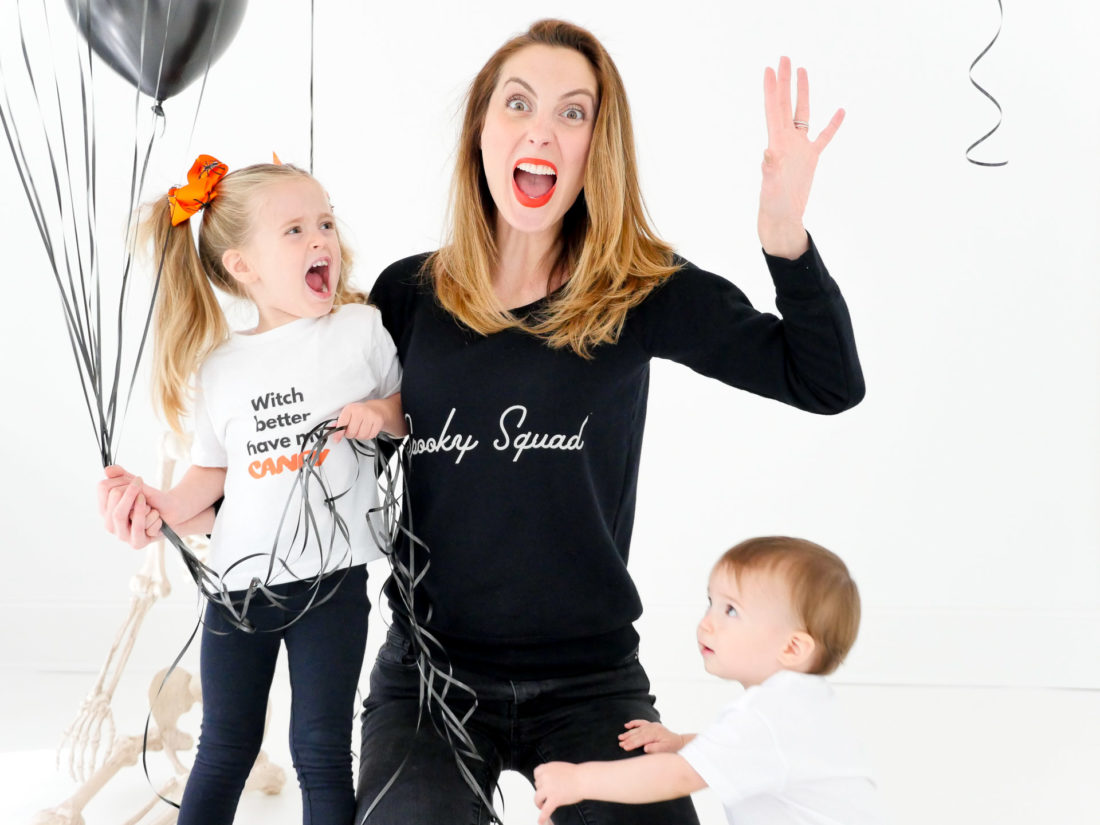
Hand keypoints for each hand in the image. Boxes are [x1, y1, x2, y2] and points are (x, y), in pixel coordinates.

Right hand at [97, 465, 164, 548]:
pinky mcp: (136, 543)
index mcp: (106, 508)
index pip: (103, 488)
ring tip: (147, 501)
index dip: (120, 480)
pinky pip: (140, 526)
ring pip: (119, 515)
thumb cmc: (151, 500)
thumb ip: (122, 476)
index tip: (138, 480)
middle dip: (130, 491)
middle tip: (143, 490)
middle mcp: (109, 523)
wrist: (172, 513)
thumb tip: (108, 469)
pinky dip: (151, 517)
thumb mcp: (137, 485)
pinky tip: (156, 515)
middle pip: (111, 500)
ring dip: (138, 504)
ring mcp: (121, 535)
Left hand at [332, 399, 387, 443]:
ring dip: (359, 436)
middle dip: (350, 434)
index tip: (336, 439)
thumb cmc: (360, 412)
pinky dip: (368, 436)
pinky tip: (367, 430)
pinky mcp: (378, 421)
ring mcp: (371, 416)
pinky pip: (370, 436)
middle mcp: (360, 411)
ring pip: (361, 436)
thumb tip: (332, 429)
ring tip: (360, 429)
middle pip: (351, 433)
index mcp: (350, 408)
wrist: (376, 409)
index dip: (338, 434)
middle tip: (352, 430)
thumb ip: (340, 422)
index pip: (342, 424)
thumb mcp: (348, 414)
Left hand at [533, 762, 582, 824]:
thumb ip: (551, 772)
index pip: (536, 773)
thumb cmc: (576, 774)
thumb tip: (546, 780)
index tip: (542, 783)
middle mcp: (545, 777)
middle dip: (542, 790)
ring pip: (537, 798)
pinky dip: (542, 817)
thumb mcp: (559, 767)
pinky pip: (545, 810)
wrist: (584, 779)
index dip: (539, 779)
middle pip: (537, 785)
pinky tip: (540, 821)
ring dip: (539, 802)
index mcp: (547, 767)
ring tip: (542, 805)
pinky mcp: (554, 799)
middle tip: (548, 793)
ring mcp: (548, 788)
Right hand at [618, 720, 684, 753]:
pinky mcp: (652, 725)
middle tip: (620, 744)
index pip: (641, 739)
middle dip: (628, 739)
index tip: (625, 747)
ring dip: (628, 733)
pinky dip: (634, 723)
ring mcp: (652, 725)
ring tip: (620, 737)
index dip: (632, 743)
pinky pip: (641, 722)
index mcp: (655, 733)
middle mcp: (653, 727)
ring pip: (637, 728)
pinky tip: (627, 725)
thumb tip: (645, 748)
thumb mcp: (666, 750)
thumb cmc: (672, 748)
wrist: (679, 742)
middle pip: (638, 733)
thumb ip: (656, 749)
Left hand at [758, 56, 844, 257]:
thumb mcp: (771, 185)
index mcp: (777, 143)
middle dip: (785, 81)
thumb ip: (770, 168)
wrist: (782, 218)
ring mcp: (799, 148)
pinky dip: (832, 125)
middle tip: (784, 57)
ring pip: (803, 114)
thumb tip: (767, 153)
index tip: (769, 68)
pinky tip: (841, 111)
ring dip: (803, 93)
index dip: (771, 89)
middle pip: (786, 104)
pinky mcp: (810, 159)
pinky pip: (823, 137)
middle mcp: (786, 141)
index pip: (773, 109)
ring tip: (803, 71)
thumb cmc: (774, 204)